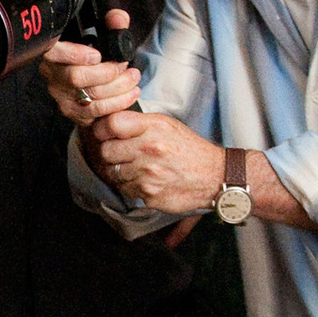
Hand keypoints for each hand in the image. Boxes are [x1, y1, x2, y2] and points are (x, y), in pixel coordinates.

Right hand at [39, 9, 139, 122]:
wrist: (96, 81)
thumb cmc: (96, 56)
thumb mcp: (104, 35)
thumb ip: (113, 23)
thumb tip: (118, 18)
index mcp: (55, 52)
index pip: (53, 52)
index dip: (73, 54)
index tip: (96, 55)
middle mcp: (53, 76)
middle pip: (76, 77)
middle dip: (108, 73)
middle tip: (125, 66)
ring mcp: (62, 96)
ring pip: (88, 97)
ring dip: (118, 89)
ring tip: (133, 79)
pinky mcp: (74, 113)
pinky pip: (95, 113)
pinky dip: (118, 103)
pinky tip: (130, 93)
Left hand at [90, 109, 223, 213]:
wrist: (214, 177)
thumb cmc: (187, 148)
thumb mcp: (166, 124)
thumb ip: (137, 122)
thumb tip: (106, 122)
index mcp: (153, 127)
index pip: (112, 123)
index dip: (103, 129)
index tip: (105, 134)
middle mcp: (149, 149)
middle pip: (106, 151)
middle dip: (111, 153)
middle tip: (123, 154)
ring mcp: (148, 173)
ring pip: (113, 173)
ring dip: (120, 172)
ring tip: (138, 168)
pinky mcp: (149, 194)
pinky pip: (125, 189)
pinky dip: (131, 186)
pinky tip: (146, 180)